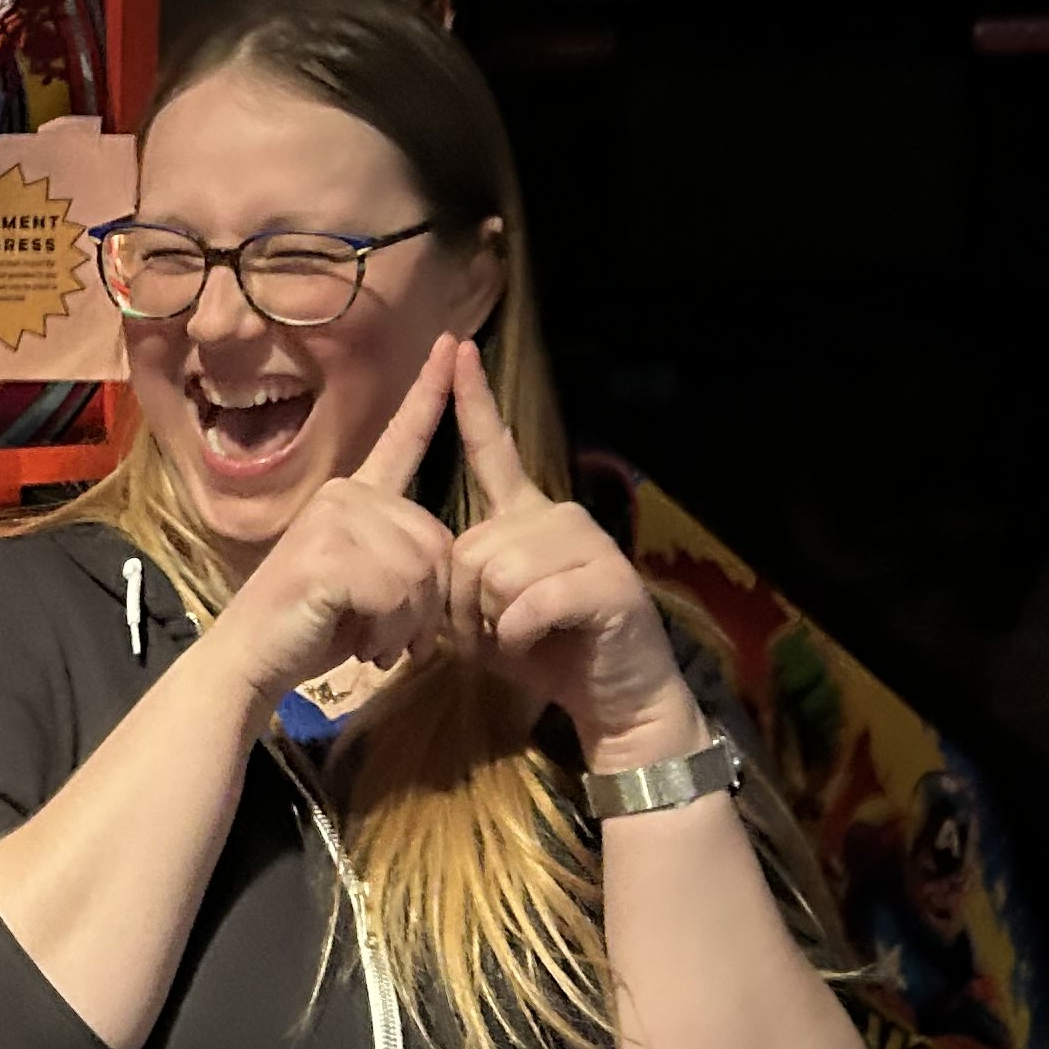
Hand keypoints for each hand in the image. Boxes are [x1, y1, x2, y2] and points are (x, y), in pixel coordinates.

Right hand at [200, 337, 463, 711]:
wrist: (250, 659)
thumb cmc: (309, 627)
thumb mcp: (368, 586)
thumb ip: (403, 563)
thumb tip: (442, 577)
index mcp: (353, 494)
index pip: (402, 438)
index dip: (430, 394)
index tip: (456, 344)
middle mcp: (345, 494)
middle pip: (436, 543)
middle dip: (421, 605)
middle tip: (379, 633)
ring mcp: (335, 519)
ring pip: (422, 573)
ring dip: (404, 625)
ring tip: (367, 638)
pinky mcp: (331, 553)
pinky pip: (399, 596)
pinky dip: (388, 634)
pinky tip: (359, 644)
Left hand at [440, 343, 696, 760]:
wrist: (615, 697)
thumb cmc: (546, 651)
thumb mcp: (483, 617)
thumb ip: (454, 583)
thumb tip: (432, 566)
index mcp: (528, 516)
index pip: (496, 451)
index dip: (474, 402)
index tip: (457, 351)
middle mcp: (559, 516)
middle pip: (473, 547)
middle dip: (469, 604)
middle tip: (503, 629)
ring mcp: (587, 543)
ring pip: (497, 573)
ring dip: (495, 620)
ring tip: (527, 634)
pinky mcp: (606, 579)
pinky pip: (528, 602)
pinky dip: (519, 633)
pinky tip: (539, 641)